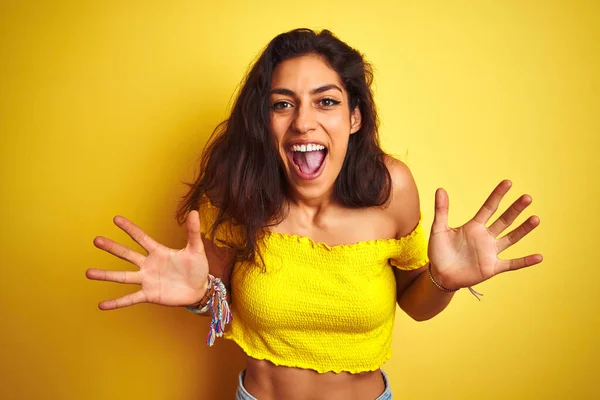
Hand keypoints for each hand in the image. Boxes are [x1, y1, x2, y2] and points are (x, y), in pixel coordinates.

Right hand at [86, 210, 208, 309]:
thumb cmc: (197, 268)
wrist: (200, 290)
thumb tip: (193, 211)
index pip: (141, 238)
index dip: (130, 228)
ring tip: (88, 273)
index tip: (116, 219)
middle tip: (96, 240)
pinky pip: (130, 298)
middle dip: (112, 247)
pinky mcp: (149, 295)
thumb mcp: (196, 249)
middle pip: (127, 255)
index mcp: (158, 252)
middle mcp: (149, 265)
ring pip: (123, 277)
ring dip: (106, 275)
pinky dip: (117, 302)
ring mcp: (147, 280)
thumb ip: (192, 232)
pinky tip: (102, 305)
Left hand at [428, 180, 542, 289]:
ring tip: (535, 219)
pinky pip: (512, 264)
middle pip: (504, 220)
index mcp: (474, 226)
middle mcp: (485, 237)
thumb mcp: (439, 229)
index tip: (508, 182)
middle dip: (515, 209)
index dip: (497, 195)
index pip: (489, 207)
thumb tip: (440, 189)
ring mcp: (490, 252)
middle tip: (527, 197)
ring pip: (511, 238)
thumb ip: (441, 210)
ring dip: (523, 229)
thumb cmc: (439, 252)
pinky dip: (525, 261)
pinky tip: (539, 257)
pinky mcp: (492, 267)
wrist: (439, 275)